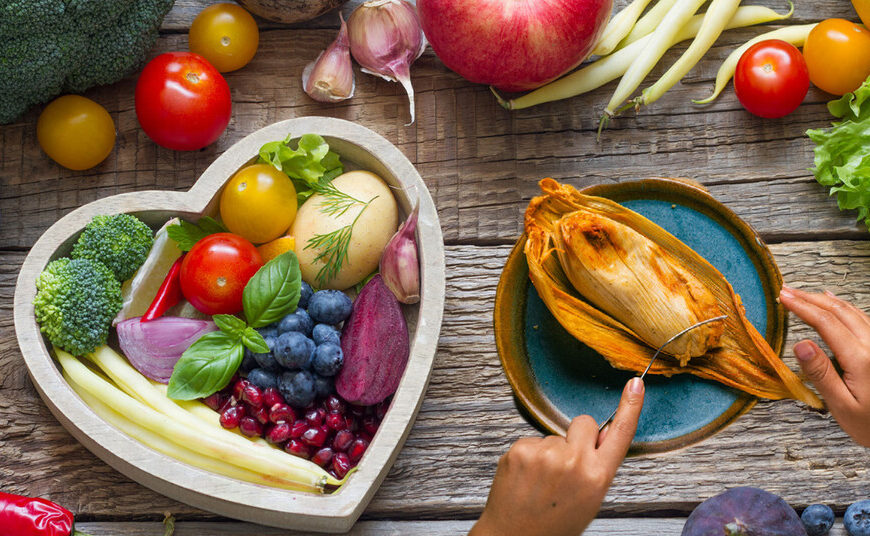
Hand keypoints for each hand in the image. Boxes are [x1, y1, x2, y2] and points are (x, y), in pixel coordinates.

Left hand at [469, 377, 644, 535]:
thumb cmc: (554, 523)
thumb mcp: (589, 498)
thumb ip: (596, 466)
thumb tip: (598, 436)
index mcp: (598, 476)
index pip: (620, 433)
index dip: (630, 406)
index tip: (635, 383)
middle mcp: (574, 461)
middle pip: (583, 423)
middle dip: (577, 435)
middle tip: (565, 463)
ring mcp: (546, 453)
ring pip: (554, 435)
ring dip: (549, 451)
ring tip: (541, 482)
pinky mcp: (521, 449)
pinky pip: (531, 441)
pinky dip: (529, 456)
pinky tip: (526, 478)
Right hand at [779, 285, 869, 446]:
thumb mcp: (841, 405)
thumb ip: (821, 374)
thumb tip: (801, 344)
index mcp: (861, 359)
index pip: (826, 323)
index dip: (803, 308)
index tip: (784, 298)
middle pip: (839, 312)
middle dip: (810, 298)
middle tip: (787, 291)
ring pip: (853, 311)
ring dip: (825, 300)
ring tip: (804, 294)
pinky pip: (863, 318)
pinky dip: (844, 306)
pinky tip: (834, 302)